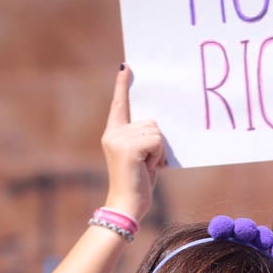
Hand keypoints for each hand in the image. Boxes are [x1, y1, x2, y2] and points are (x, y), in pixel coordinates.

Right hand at [101, 65, 166, 221]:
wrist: (126, 205)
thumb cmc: (137, 184)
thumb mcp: (141, 157)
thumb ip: (143, 139)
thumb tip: (156, 126)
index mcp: (113, 133)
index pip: (120, 104)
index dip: (122, 85)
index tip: (126, 67)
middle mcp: (113, 133)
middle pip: (150, 121)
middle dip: (157, 142)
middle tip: (148, 163)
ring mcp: (119, 139)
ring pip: (156, 131)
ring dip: (158, 150)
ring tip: (147, 166)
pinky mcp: (129, 147)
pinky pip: (157, 141)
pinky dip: (159, 156)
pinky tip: (149, 168)